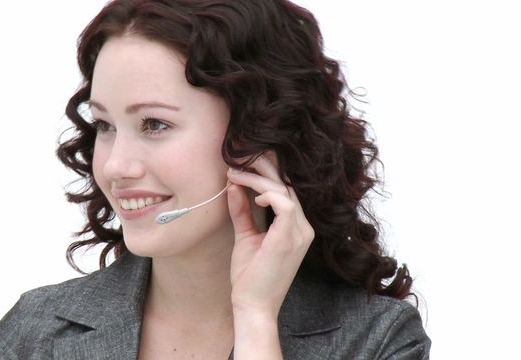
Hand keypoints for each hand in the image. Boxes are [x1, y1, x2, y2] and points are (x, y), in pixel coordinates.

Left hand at [227, 152, 313, 317]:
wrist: (253, 307)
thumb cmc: (250, 276)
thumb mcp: (245, 237)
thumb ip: (242, 212)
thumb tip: (233, 186)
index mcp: (295, 227)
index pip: (285, 189)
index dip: (264, 172)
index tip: (239, 164)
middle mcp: (302, 228)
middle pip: (288, 184)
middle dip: (264, 165)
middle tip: (239, 154)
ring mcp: (299, 233)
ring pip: (285, 190)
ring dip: (259, 177)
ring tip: (235, 172)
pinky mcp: (289, 239)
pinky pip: (285, 205)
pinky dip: (268, 194)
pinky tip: (252, 194)